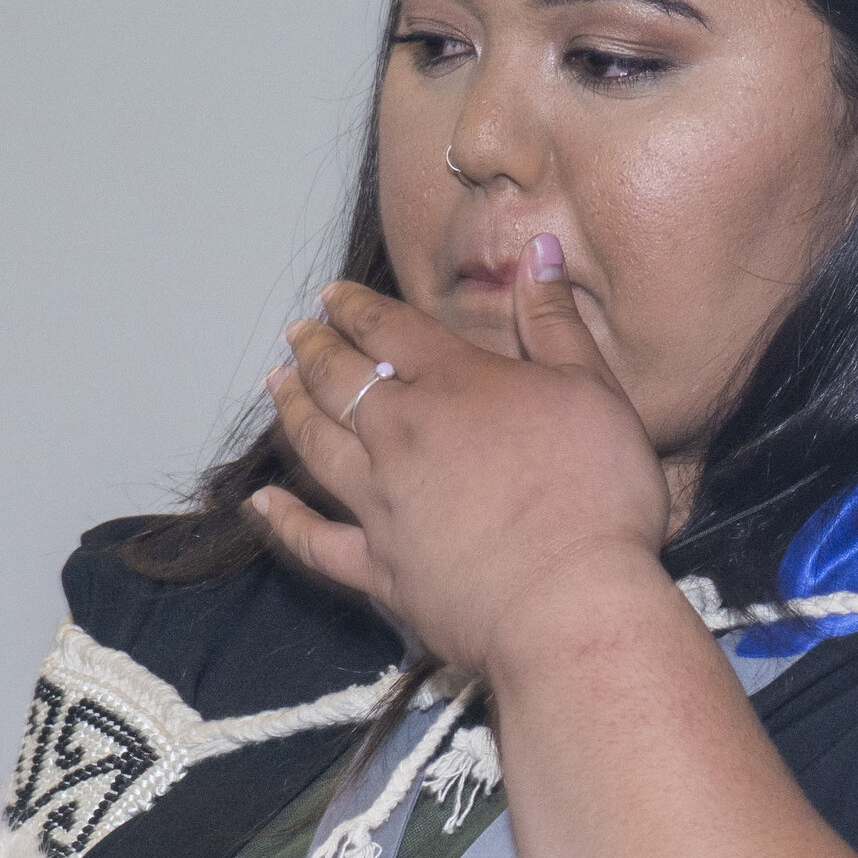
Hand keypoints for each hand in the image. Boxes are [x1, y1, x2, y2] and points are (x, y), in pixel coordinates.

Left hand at [256, 242, 679, 674]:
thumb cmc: (595, 498)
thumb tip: (537, 252)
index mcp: (454, 384)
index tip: (332, 295)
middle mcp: (402, 436)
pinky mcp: (379, 569)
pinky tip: (261, 503)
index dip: (355, 306)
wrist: (569, 605)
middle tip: (297, 335)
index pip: (388, 328)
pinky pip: (314, 540)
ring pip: (316, 446)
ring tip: (276, 388)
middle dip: (314, 350)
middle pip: (339, 380)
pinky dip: (284, 519)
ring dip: (292, 411)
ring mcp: (381, 505)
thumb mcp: (594, 391)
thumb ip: (556, 322)